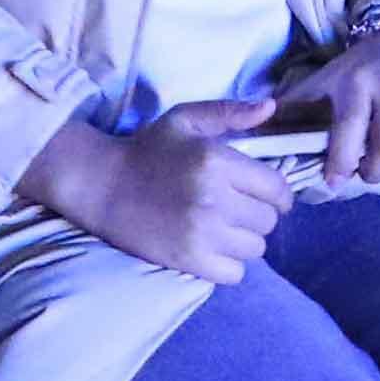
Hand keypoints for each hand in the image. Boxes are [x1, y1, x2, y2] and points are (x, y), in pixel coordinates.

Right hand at [21, 97, 292, 282]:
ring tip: (223, 229)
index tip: (266, 196)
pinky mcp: (189, 259)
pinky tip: (212, 248)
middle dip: (258, 215)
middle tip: (237, 210)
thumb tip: (271, 107)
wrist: (101, 185)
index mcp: (218, 161)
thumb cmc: (147, 149)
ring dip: (244, 240)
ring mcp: (203, 232)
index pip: (277, 190)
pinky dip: (228, 264)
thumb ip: (231, 112)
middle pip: (268, 221)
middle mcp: (215, 198)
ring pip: (255, 248)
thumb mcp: (186, 120)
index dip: (277, 195)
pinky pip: (235, 273)